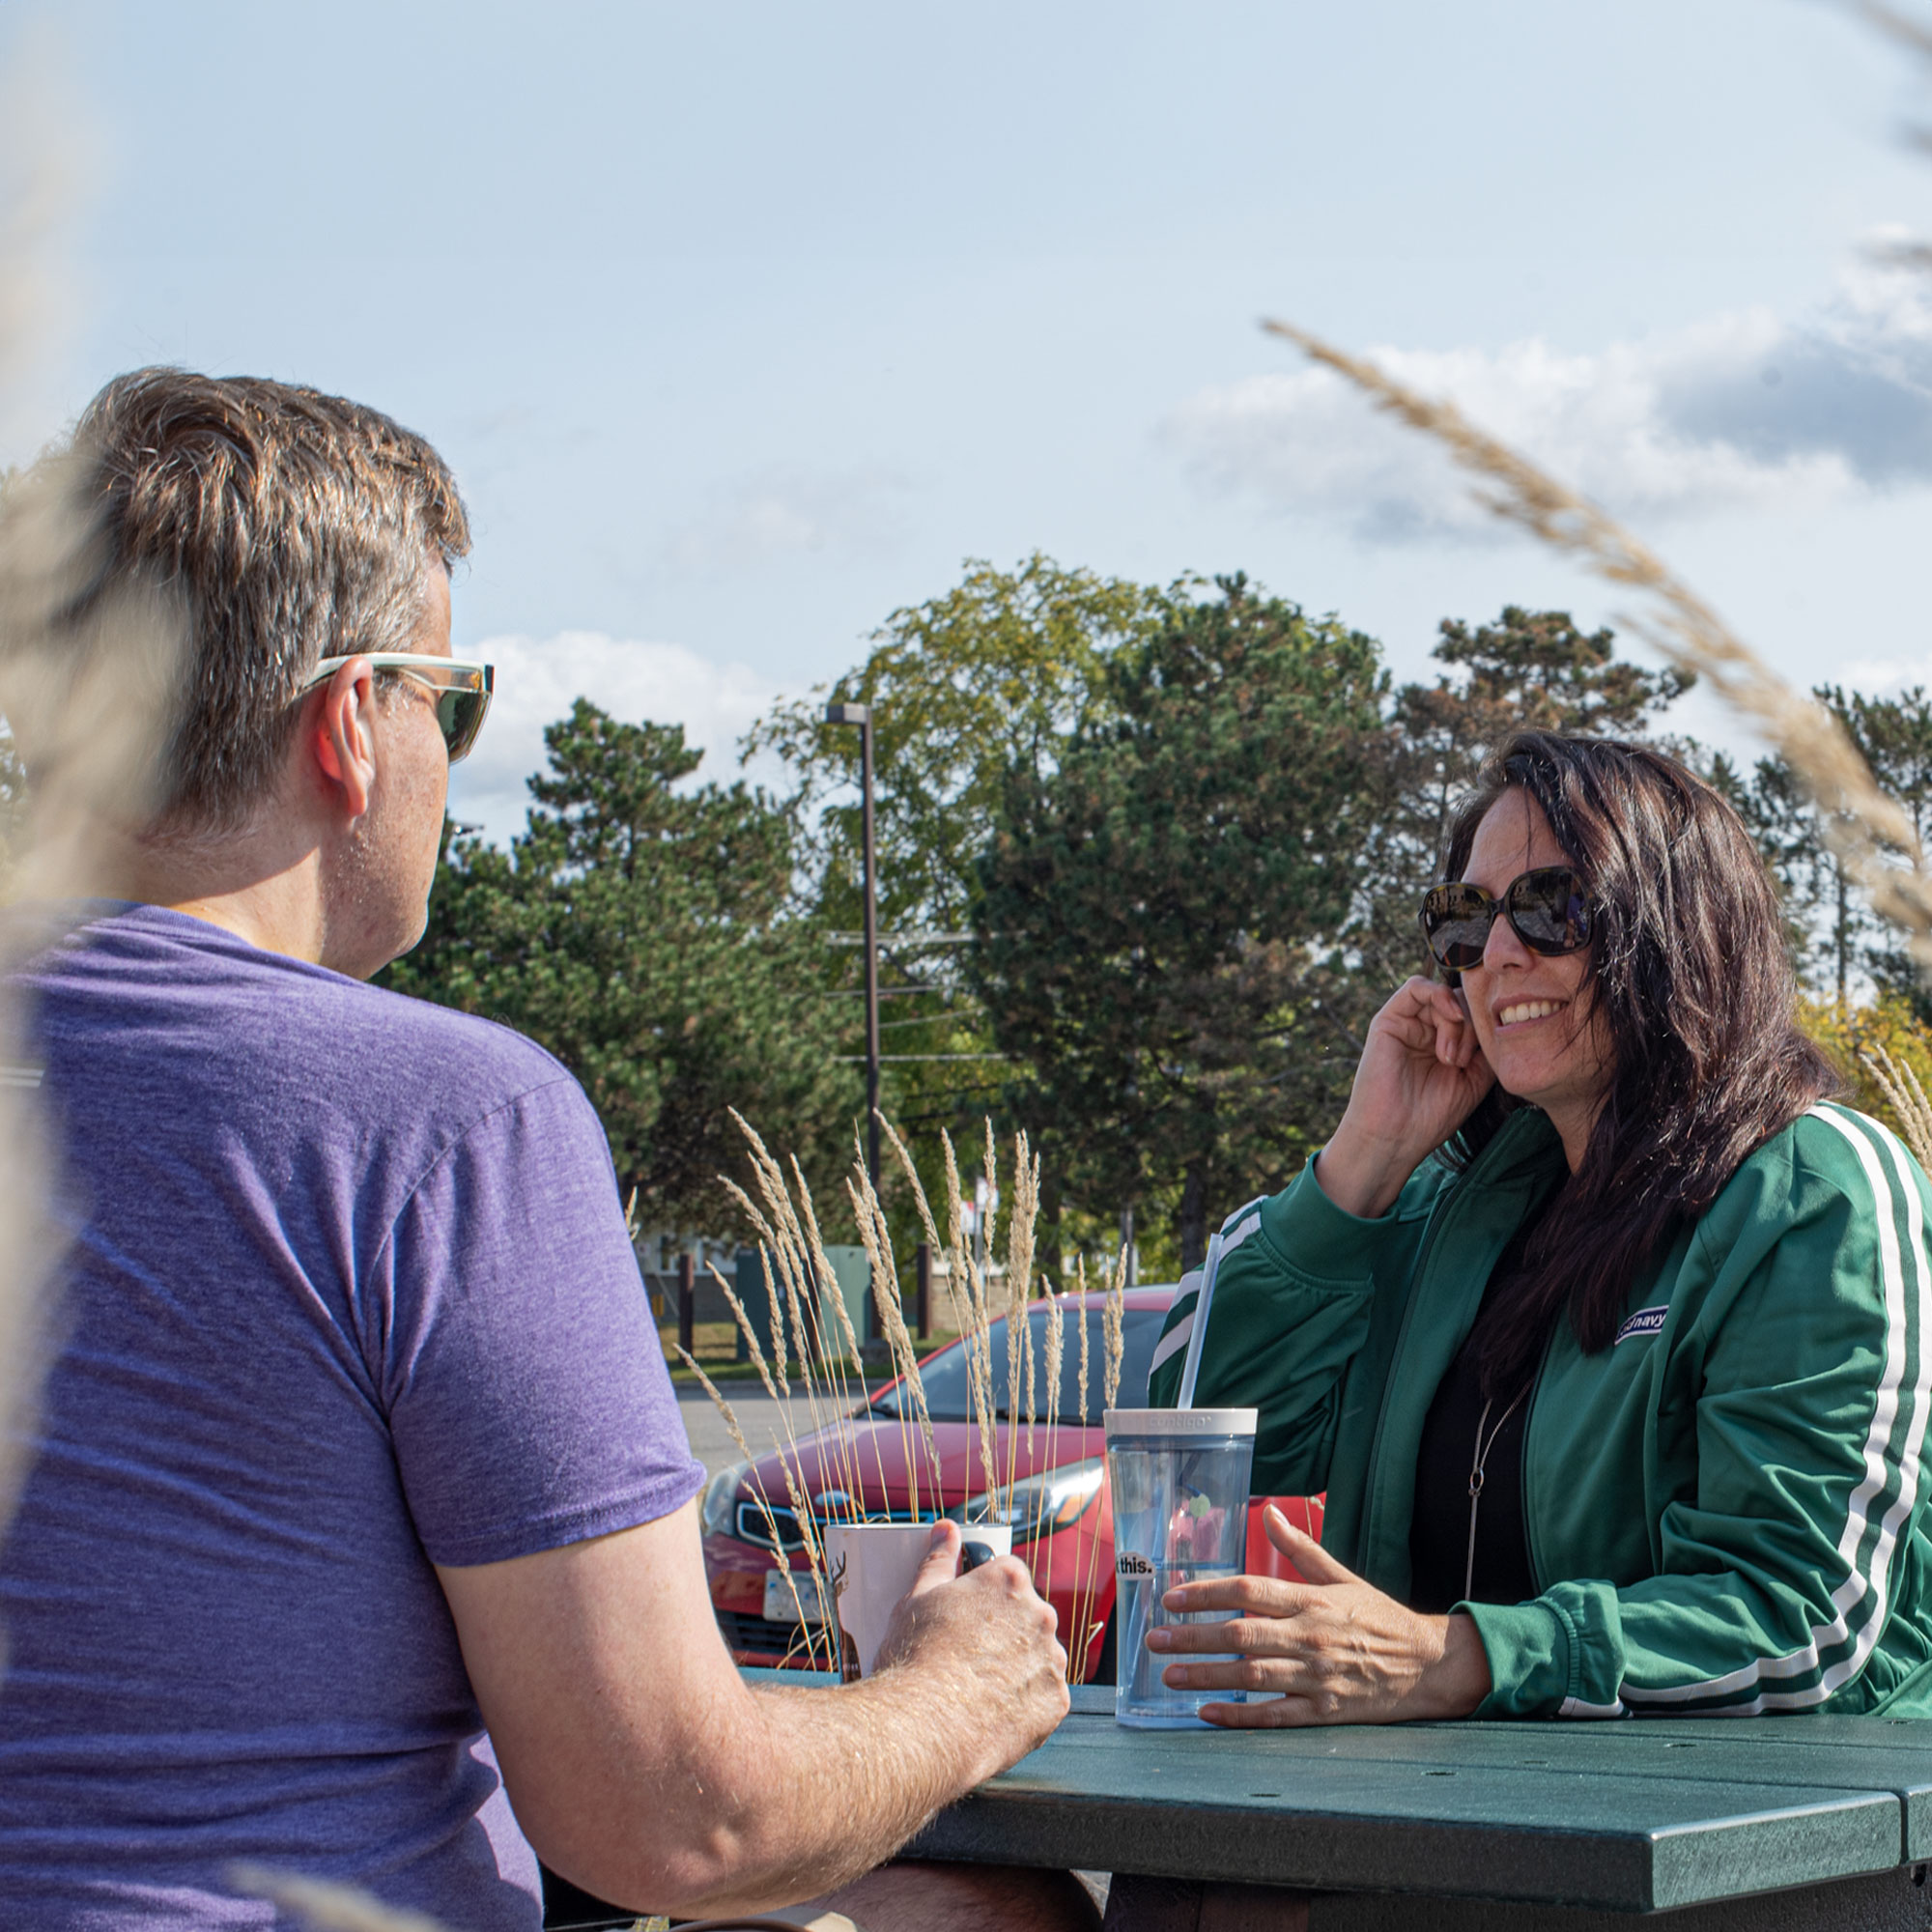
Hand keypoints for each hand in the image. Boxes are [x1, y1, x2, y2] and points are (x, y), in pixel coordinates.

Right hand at [873, 1522, 1068, 1776]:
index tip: (967, 1619)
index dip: (984, 1597)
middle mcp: (1039, 1613)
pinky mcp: (1056, 1702)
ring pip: (1038, 1657)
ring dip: (1018, 1667)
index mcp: (1008, 1580)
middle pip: (1027, 1616)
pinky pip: (1045, 1697)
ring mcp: (1052, 1659)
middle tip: (967, 1657)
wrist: (925, 1727)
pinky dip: (1026, 1704)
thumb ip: (939, 1559)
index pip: (1007, 1576)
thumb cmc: (915, 1659)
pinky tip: (994, 1712)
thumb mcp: (916, 1598)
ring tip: (978, 1690)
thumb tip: (946, 1531)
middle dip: (1004, 1632)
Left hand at [1149, 1505, 1491, 1726]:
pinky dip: (1240, 1717)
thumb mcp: (1342, 1576)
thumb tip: (1269, 1512)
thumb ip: (1300, 1549)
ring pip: (1252, 1676)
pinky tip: (1208, 1714)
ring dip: (1207, 1677)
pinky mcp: (1325, 1711)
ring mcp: (1317, 1676)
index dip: (1206, 1593)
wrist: (1429, 1664)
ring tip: (1169, 1677)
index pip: (1248, 1589)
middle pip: (1240, 1634)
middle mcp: (1310, 1636)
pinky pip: (1276, 1715)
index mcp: (1310, 1599)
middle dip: (1192, 1637)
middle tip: (1154, 1641)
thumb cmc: (1380, 1616)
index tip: (1170, 1598)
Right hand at [1317, 977, 1494, 1216]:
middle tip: (1462, 1062)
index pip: (1474, 1014)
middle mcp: (1426, 1030)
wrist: (1395, 1137)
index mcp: (1445, 1044)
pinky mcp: (1388, 1020)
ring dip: (1458, 1021)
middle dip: (1472, 1027)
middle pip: (1462, 1002)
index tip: (1485, 1057)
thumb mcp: (1474, 1080)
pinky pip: (1416, 986)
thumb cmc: (1431, 1116)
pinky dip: (1439, 994)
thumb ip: (1486, 1048)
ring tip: (1450, 1058)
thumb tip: (1499, 1020)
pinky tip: (1452, 1016)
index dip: (1487, 1026)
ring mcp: (1407, 1024)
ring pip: (1445, 995)